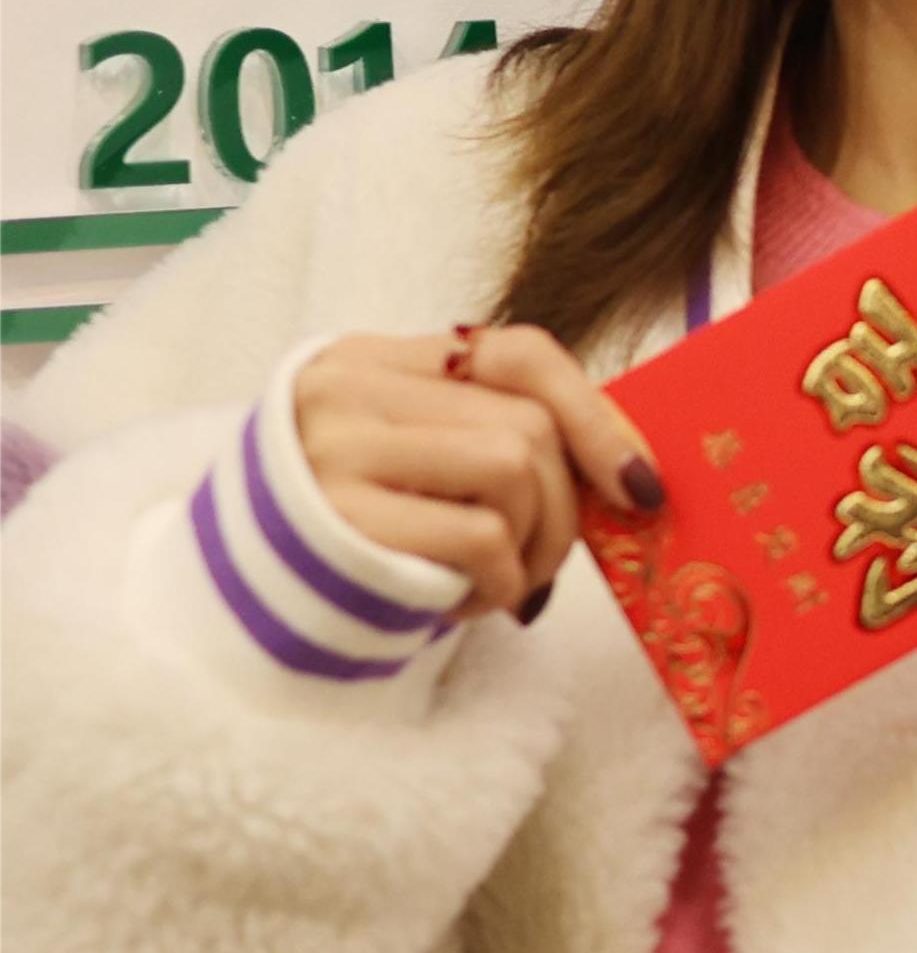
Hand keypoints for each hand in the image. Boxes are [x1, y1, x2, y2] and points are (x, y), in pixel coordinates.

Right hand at [289, 325, 663, 621]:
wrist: (239, 601)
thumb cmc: (358, 530)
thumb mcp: (415, 458)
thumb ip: (494, 434)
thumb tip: (634, 472)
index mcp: (371, 358)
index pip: (517, 352)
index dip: (596, 416)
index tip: (641, 486)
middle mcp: (346, 390)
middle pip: (527, 423)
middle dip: (565, 508)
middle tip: (543, 562)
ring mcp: (335, 451)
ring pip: (512, 470)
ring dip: (533, 548)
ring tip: (498, 580)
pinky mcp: (339, 520)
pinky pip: (480, 537)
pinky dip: (497, 582)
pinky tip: (461, 601)